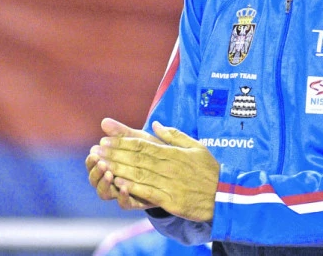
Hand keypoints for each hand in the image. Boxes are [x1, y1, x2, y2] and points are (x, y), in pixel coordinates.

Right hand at [86, 118, 161, 209]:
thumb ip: (122, 132)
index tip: (93, 151)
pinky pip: (125, 204)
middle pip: (95, 181)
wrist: (175, 169)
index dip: (91, 160)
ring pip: (106, 193)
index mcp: (110, 165)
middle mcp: (113, 181)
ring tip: (109, 173)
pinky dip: (123, 196)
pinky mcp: (137, 202)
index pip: (93, 165)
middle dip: (95, 172)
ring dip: (105, 184)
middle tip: (100, 163)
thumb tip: (104, 121)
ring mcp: (124, 193)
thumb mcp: (139, 140)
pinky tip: (124, 187)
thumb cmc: (154, 152)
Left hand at [94, 120, 219, 221]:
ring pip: (140, 174)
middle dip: (115, 154)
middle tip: (97, 150)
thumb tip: (156, 123)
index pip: (144, 145)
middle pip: (138, 158)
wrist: (225, 195)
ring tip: (102, 164)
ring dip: (119, 169)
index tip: (106, 139)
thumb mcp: (197, 147)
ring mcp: (171, 183)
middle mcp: (170, 166)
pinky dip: (134, 188)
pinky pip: (149, 192)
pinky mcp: (172, 200)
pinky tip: (119, 184)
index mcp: (174, 153)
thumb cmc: (209, 171)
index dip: (123, 142)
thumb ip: (175, 135)